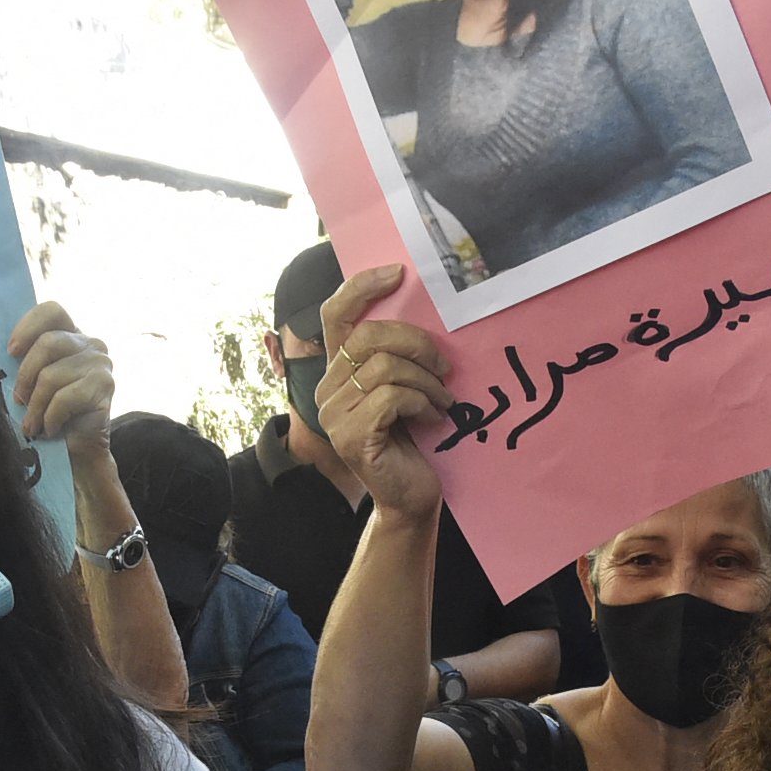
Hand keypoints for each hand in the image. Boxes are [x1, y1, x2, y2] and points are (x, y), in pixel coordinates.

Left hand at [7, 301, 114, 460]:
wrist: (78, 451)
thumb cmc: (52, 414)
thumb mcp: (35, 380)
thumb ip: (26, 358)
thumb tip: (0, 350)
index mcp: (73, 336)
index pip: (52, 311)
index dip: (28, 326)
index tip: (11, 351)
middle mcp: (92, 345)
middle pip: (48, 343)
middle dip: (26, 375)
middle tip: (18, 400)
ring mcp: (102, 365)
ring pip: (52, 375)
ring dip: (36, 406)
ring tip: (32, 425)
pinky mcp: (106, 387)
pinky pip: (65, 397)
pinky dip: (51, 417)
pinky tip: (50, 429)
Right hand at [319, 266, 455, 524]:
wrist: (410, 497)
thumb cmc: (412, 442)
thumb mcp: (403, 390)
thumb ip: (395, 357)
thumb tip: (421, 311)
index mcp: (337, 373)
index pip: (336, 315)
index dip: (362, 287)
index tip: (399, 273)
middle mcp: (326, 391)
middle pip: (369, 336)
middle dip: (416, 344)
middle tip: (443, 367)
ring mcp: (334, 416)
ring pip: (385, 367)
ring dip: (426, 381)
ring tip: (442, 400)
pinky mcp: (351, 437)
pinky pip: (392, 397)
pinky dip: (422, 403)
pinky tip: (434, 418)